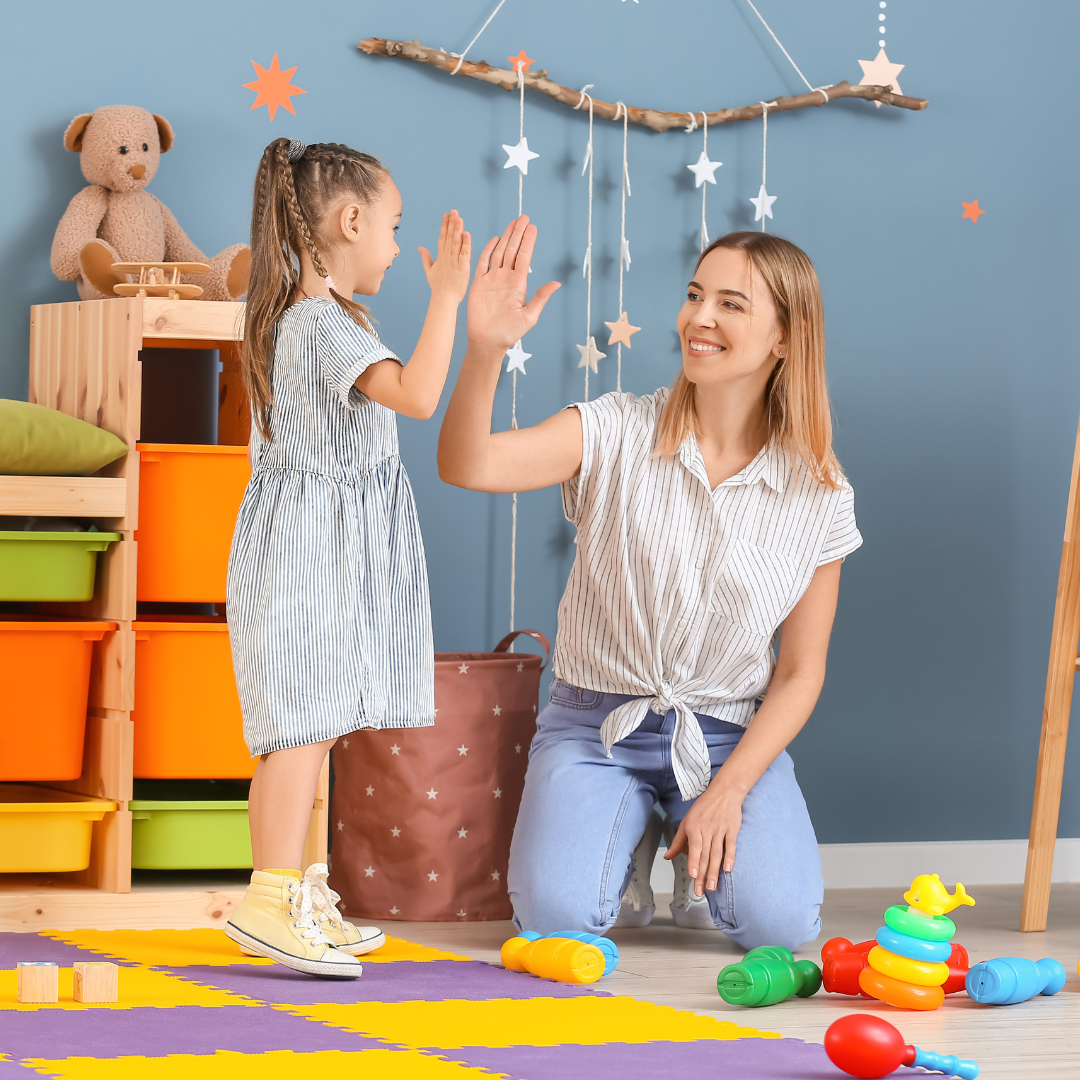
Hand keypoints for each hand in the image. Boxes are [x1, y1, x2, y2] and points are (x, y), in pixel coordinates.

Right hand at [419, 210, 470, 303]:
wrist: (443, 300)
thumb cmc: (438, 287)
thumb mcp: (429, 271)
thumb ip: (426, 258)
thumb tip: (420, 247)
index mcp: (441, 257)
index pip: (442, 238)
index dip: (444, 225)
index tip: (446, 214)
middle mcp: (447, 257)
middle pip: (449, 237)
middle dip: (451, 223)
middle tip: (453, 210)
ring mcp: (454, 262)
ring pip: (456, 243)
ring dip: (457, 230)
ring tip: (458, 218)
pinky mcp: (462, 268)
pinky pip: (464, 254)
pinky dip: (465, 244)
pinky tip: (466, 234)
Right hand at [467, 215, 559, 350]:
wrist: (487, 341)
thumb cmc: (510, 333)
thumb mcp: (529, 316)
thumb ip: (541, 298)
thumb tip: (557, 283)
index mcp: (519, 284)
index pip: (524, 257)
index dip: (528, 241)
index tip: (533, 227)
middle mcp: (506, 278)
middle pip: (513, 250)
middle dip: (518, 233)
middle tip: (524, 217)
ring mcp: (492, 279)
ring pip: (499, 252)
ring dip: (506, 237)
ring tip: (513, 222)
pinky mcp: (478, 283)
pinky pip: (483, 262)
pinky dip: (488, 250)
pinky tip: (496, 239)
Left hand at [664, 785, 744, 895]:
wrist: (724, 792)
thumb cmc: (703, 808)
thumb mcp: (687, 822)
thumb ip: (678, 841)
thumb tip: (667, 856)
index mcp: (694, 827)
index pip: (694, 847)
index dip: (694, 862)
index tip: (694, 875)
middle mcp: (707, 829)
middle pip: (705, 855)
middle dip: (703, 875)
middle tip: (701, 891)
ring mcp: (720, 829)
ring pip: (717, 853)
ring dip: (715, 872)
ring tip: (712, 886)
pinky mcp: (732, 829)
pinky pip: (731, 845)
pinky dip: (730, 857)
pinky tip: (728, 869)